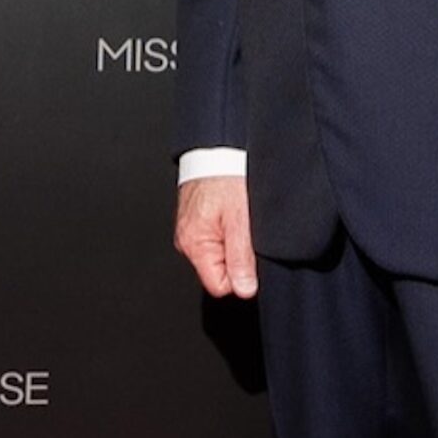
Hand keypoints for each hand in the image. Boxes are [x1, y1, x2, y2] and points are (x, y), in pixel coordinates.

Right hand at [174, 176, 255, 297]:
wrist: (216, 148)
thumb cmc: (226, 176)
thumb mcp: (241, 219)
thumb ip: (242, 257)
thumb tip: (244, 289)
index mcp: (195, 244)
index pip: (219, 285)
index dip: (240, 275)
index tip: (250, 254)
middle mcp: (187, 240)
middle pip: (218, 269)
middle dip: (236, 255)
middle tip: (244, 228)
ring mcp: (190, 229)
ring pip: (218, 253)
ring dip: (233, 240)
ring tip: (238, 215)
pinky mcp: (195, 219)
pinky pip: (214, 237)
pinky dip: (227, 228)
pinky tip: (232, 211)